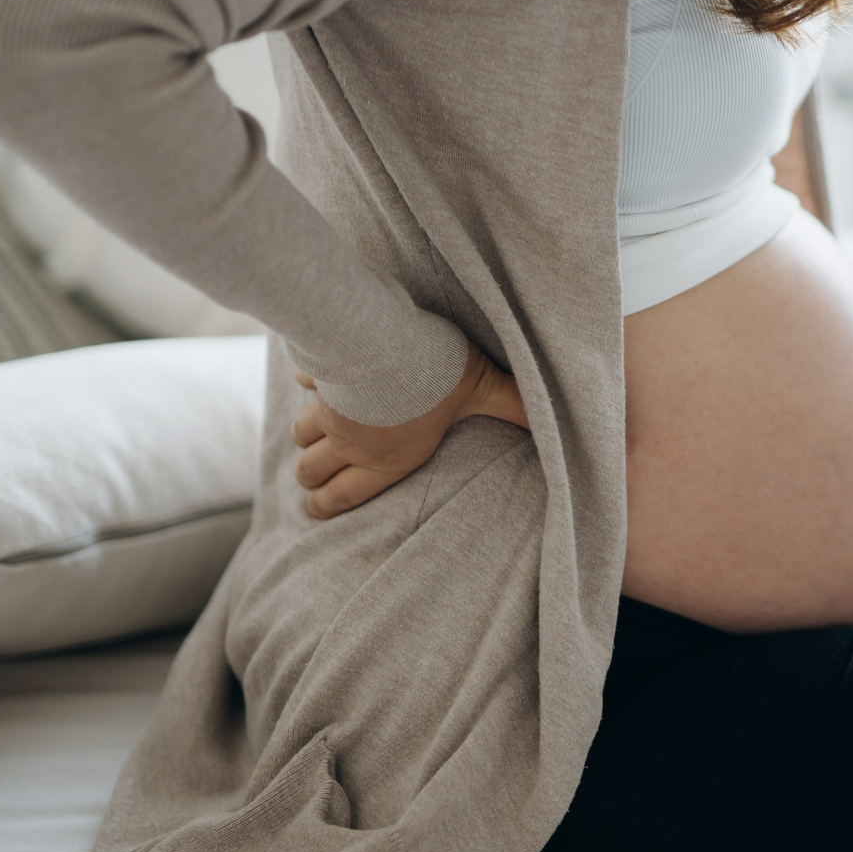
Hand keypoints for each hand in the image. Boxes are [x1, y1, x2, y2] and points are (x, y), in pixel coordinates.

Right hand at [292, 351, 527, 519]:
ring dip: (304, 436)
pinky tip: (314, 376)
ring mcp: (328, 411)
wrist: (388, 342)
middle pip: (311, 470)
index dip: (326, 506)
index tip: (315, 509)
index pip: (346, 495)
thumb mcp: (485, 390)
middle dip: (309, 476)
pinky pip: (305, 382)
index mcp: (388, 459)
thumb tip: (552, 424)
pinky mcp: (317, 377)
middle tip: (310, 476)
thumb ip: (512, 407)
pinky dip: (309, 380)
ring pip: (300, 434)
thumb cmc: (438, 374)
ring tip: (309, 436)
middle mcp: (352, 442)